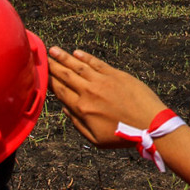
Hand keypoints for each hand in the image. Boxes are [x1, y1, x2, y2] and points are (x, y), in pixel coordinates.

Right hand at [48, 47, 168, 148]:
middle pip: (65, 76)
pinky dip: (85, 57)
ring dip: (64, 57)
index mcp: (82, 109)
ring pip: (78, 66)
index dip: (48, 81)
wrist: (150, 124)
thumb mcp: (95, 139)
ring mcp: (102, 81)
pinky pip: (97, 63)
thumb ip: (77, 124)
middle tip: (41, 57)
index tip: (40, 73)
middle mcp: (89, 92)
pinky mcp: (116, 74)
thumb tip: (65, 109)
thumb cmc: (123, 135)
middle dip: (52, 65)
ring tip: (53, 50)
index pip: (59, 91)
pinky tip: (76, 53)